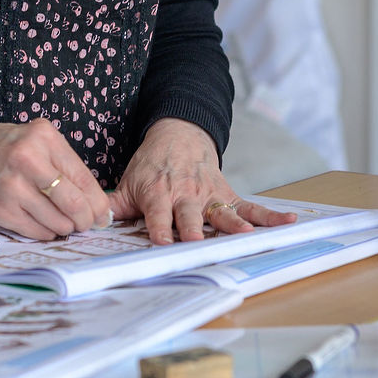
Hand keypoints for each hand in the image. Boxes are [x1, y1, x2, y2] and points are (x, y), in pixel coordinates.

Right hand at [0, 120, 110, 239]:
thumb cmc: (7, 148)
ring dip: (67, 228)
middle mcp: (28, 160)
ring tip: (66, 225)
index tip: (104, 214)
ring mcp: (12, 186)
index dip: (98, 202)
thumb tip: (95, 203)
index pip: (83, 178)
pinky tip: (47, 226)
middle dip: (86, 220)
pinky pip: (35, 230)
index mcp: (44, 138)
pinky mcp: (0, 208)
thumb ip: (65, 165)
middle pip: (73, 203)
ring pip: (56, 221)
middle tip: (88, 225)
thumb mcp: (39, 141)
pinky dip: (47, 232)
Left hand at [110, 118, 297, 244]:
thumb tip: (88, 224)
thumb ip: (111, 205)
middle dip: (196, 230)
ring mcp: (210, 195)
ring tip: (249, 235)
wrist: (179, 133)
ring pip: (224, 213)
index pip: (159, 216)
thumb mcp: (127, 182)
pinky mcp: (228, 194)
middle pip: (192, 216)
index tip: (163, 244)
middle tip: (201, 243)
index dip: (161, 229)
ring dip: (236, 225)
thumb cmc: (151, 165)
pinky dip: (270, 215)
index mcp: (160, 194)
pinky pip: (252, 206)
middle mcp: (187, 195)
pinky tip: (290, 221)